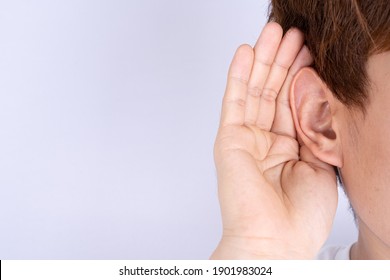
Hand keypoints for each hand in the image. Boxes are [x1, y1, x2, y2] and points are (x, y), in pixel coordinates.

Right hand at [211, 23, 337, 258]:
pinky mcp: (229, 139)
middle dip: (283, 60)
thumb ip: (315, 126)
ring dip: (263, 61)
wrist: (276, 240)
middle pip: (274, 92)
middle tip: (291, 31)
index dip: (302, 75)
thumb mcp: (322, 162)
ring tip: (272, 32)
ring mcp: (245, 138)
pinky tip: (245, 54)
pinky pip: (234, 102)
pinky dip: (238, 77)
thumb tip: (314, 93)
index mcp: (288, 147)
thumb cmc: (300, 214)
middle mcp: (265, 140)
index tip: (311, 49)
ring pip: (255, 91)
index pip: (293, 102)